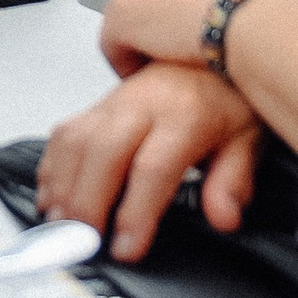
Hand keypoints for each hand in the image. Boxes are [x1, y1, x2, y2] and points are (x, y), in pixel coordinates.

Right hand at [35, 58, 259, 258]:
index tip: (127, 247)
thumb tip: (223, 217)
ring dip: (63, 189)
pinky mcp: (93, 106)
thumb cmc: (225, 101)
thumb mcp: (246, 140)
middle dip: (88, 203)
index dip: (136, 212)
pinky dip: (51, 170)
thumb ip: (232, 182)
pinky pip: (61, 136)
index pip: (153, 167)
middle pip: (102, 153)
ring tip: (63, 226)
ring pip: (74, 143)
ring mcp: (113, 103)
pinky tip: (53, 198)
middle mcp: (143, 104)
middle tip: (86, 242)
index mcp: (186, 114)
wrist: (207, 50)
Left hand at [98, 0, 289, 74]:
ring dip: (141, 41)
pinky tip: (147, 74)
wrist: (255, 11)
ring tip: (164, 62)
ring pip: (126, 19)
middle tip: (178, 42)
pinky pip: (112, 46)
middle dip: (156, 18)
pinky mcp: (120, 21)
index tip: (187, 16)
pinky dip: (126, 61)